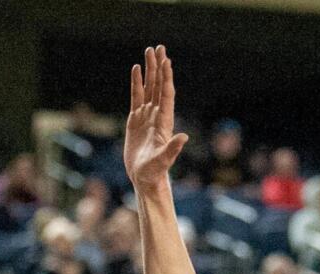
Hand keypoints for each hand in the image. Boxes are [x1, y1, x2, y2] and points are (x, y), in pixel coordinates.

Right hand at [125, 45, 187, 191]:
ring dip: (150, 70)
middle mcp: (157, 116)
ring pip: (148, 88)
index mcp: (164, 122)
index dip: (166, 77)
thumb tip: (184, 137)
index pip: (166, 94)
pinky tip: (136, 69)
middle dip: (159, 67)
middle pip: (158, 86)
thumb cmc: (154, 173)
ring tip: (149, 51)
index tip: (166, 60)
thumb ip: (173, 149)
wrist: (145, 180)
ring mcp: (146, 117)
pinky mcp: (136, 121)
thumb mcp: (163, 161)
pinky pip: (136, 97)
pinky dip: (136, 83)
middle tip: (159, 47)